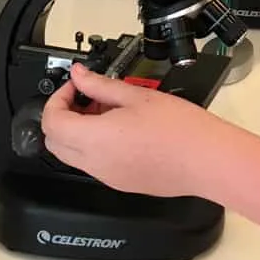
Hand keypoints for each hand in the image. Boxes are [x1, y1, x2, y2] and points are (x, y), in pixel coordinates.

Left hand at [41, 64, 228, 198]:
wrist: (207, 160)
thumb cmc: (181, 129)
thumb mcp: (136, 95)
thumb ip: (100, 85)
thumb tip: (79, 75)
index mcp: (96, 139)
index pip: (52, 122)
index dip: (57, 99)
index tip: (74, 87)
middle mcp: (96, 163)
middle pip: (54, 143)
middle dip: (62, 117)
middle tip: (84, 97)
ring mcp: (107, 177)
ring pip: (73, 155)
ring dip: (79, 132)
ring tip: (108, 110)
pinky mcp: (121, 184)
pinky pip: (94, 165)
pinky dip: (95, 146)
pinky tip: (122, 129)